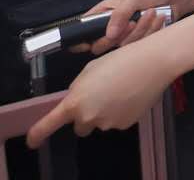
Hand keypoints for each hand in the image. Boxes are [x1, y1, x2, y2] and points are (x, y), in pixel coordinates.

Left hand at [27, 37, 175, 147]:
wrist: (154, 62)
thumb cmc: (123, 59)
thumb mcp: (91, 69)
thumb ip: (78, 88)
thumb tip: (79, 98)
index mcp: (75, 102)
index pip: (47, 126)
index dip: (36, 135)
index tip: (33, 141)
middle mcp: (89, 117)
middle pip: (79, 126)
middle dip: (85, 114)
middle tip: (99, 96)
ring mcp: (108, 123)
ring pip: (99, 122)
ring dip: (105, 111)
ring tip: (120, 89)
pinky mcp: (125, 123)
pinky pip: (117, 120)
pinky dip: (121, 111)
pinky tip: (130, 94)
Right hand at [84, 0, 177, 56]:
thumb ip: (120, 14)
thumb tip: (110, 34)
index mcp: (104, 12)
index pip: (83, 29)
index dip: (80, 40)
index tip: (86, 44)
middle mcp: (111, 25)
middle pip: (100, 45)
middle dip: (118, 36)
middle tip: (132, 22)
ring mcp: (125, 35)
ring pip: (123, 46)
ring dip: (140, 29)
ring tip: (151, 12)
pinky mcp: (138, 41)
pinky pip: (139, 46)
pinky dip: (150, 32)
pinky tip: (158, 19)